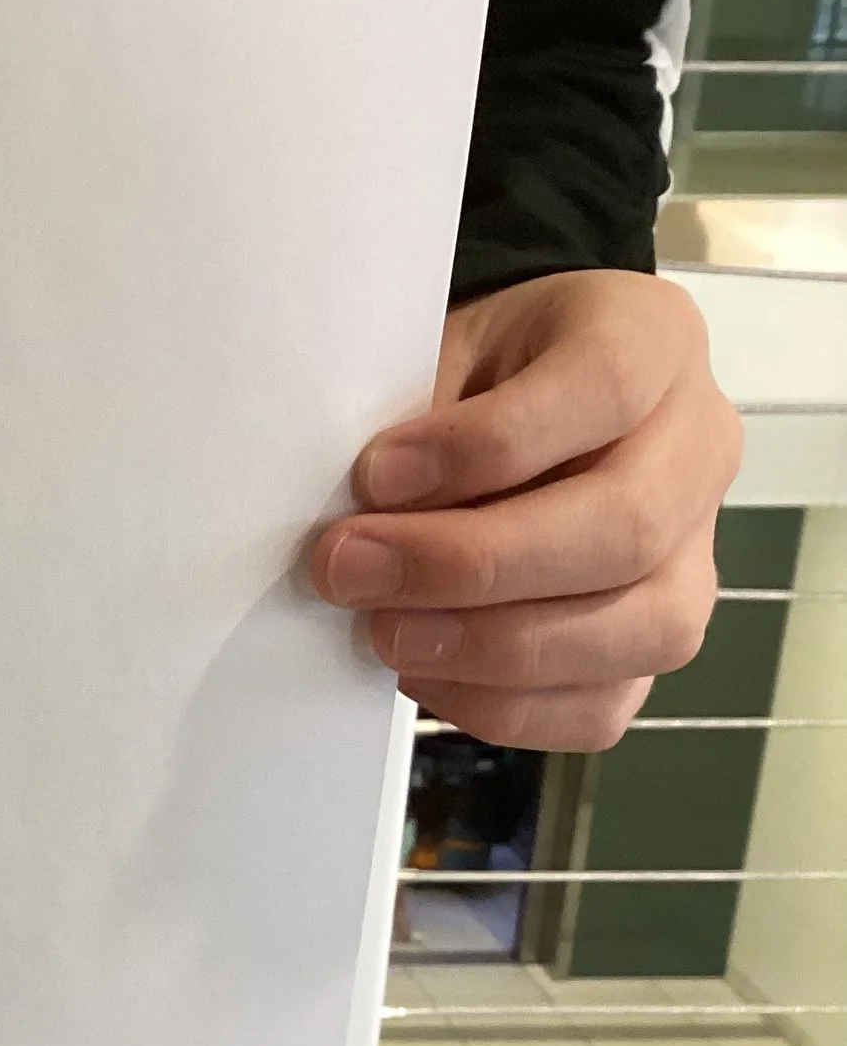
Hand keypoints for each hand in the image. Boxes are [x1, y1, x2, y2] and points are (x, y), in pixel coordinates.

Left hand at [310, 269, 741, 750]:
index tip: (374, 475)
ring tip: (383, 633)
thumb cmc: (469, 375)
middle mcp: (696, 447)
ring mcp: (693, 553)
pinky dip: (504, 705)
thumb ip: (410, 418)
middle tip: (349, 571)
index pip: (604, 387)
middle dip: (471, 565)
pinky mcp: (653, 638)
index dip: (484, 444)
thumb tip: (354, 525)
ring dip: (491, 648)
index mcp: (650, 340)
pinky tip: (424, 670)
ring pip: (638, 629)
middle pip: (625, 527)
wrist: (505, 403)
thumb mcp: (437, 348)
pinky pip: (603, 705)